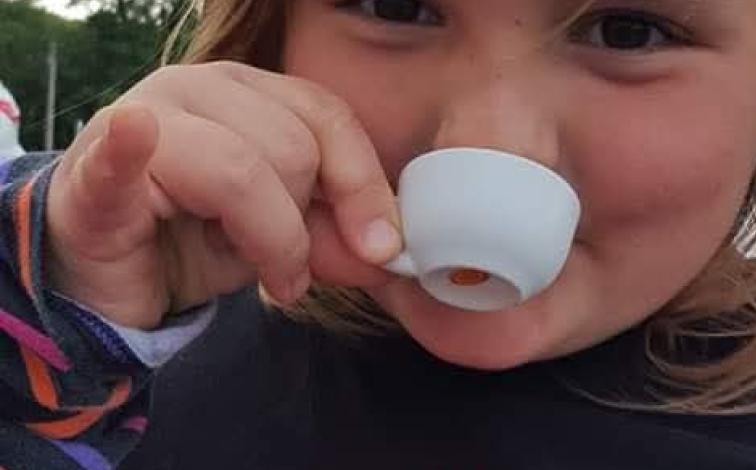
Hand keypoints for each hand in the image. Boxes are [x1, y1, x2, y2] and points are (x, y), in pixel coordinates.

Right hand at [46, 61, 400, 328]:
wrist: (115, 275)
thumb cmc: (198, 240)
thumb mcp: (283, 231)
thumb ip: (331, 229)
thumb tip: (388, 249)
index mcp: (246, 91)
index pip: (325, 115)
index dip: (364, 183)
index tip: (384, 246)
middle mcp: (195, 88)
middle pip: (291, 148)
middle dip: (305, 227)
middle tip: (289, 270)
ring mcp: (140, 116)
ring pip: (241, 170)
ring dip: (269, 244)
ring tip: (266, 280)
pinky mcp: (93, 171)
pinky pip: (123, 152)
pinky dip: (131, 149)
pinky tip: (135, 136)